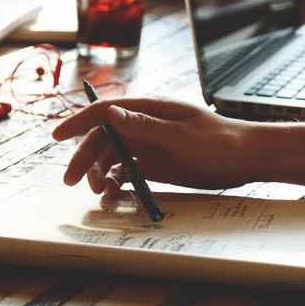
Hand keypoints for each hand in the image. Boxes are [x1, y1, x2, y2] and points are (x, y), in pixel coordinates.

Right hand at [52, 97, 261, 195]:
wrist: (247, 159)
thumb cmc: (221, 142)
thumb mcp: (182, 136)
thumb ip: (145, 126)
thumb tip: (111, 113)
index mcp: (149, 109)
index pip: (105, 111)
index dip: (78, 121)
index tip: (57, 135)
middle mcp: (144, 125)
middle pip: (103, 138)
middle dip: (83, 158)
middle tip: (71, 181)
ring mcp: (149, 145)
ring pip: (111, 158)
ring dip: (99, 174)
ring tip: (101, 194)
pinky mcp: (155, 164)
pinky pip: (126, 172)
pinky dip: (115, 183)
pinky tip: (115, 196)